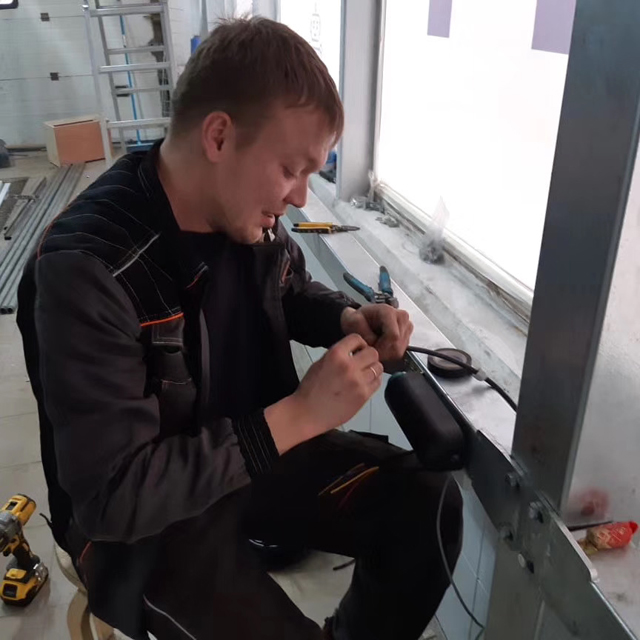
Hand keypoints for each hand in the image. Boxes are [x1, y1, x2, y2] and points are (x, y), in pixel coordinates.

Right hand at [265, 334, 382, 452]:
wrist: (307, 413)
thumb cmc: (310, 389)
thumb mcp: (320, 363)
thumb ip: (338, 355)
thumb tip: (354, 351)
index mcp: (335, 355)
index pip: (357, 338)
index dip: (359, 344)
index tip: (357, 351)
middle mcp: (349, 366)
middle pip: (373, 352)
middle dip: (368, 356)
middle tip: (362, 363)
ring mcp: (358, 381)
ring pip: (378, 367)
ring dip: (372, 369)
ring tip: (364, 374)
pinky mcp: (363, 395)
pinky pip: (377, 382)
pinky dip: (373, 381)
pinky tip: (364, 384)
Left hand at [340, 305, 412, 363]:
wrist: (361, 319)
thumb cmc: (358, 319)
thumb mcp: (352, 322)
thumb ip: (363, 332)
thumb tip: (373, 344)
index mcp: (389, 311)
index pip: (393, 336)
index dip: (381, 346)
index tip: (371, 347)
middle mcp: (401, 318)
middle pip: (396, 345)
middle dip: (382, 351)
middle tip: (370, 347)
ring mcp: (406, 327)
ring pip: (398, 351)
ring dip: (384, 353)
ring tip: (374, 345)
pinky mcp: (406, 336)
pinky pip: (399, 352)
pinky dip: (388, 353)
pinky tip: (380, 346)